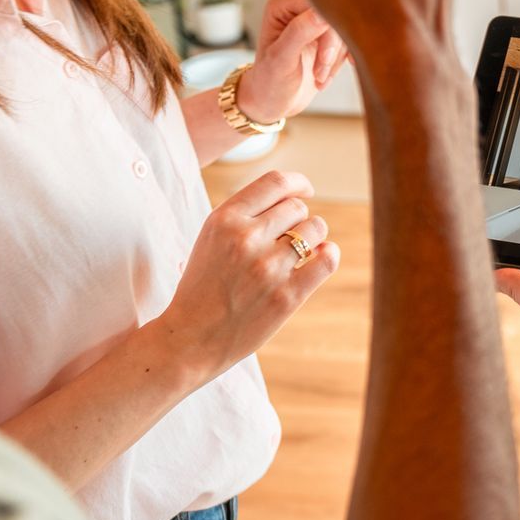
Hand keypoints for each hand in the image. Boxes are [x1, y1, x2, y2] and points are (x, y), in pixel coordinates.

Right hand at [156, 170, 342, 378]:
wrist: (190, 338)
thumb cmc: (203, 287)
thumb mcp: (211, 238)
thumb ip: (245, 215)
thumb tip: (295, 197)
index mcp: (224, 219)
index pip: (276, 182)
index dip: (298, 183)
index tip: (306, 191)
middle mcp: (246, 237)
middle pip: (297, 207)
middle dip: (298, 219)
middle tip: (288, 239)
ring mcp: (267, 267)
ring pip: (315, 229)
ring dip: (313, 237)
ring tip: (299, 253)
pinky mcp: (287, 295)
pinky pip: (326, 259)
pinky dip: (329, 254)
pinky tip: (321, 258)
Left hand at [234, 0, 350, 122]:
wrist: (273, 101)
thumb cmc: (269, 81)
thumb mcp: (281, 58)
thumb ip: (299, 32)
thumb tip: (322, 13)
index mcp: (281, 3)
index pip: (318, 4)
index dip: (327, 31)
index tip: (324, 59)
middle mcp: (298, 7)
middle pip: (334, 17)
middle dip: (330, 49)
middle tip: (319, 74)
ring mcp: (313, 20)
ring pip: (343, 31)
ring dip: (333, 60)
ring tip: (318, 78)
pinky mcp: (325, 35)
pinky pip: (347, 41)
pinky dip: (339, 62)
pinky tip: (326, 77)